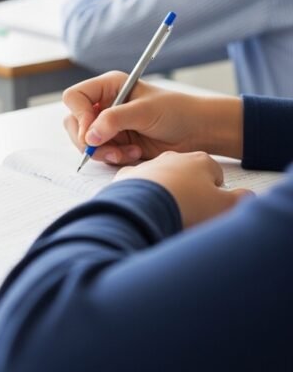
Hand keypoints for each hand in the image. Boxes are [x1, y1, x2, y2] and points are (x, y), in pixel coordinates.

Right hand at [62, 71, 242, 164]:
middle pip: (73, 123)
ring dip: (103, 152)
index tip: (91, 133)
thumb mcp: (144, 111)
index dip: (79, 116)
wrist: (197, 132)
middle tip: (108, 150)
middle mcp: (103, 104)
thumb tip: (88, 137)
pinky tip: (133, 154)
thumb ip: (114, 120)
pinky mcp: (114, 142)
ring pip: (84, 142)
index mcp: (108, 87)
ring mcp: (107, 125)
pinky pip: (99, 154)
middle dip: (88, 140)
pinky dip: (113, 158)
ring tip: (127, 153)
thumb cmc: (176, 112)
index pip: (74, 98)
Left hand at [114, 151, 251, 228]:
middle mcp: (172, 158)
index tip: (211, 206)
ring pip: (161, 178)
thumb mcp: (225, 206)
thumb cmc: (186, 206)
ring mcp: (147, 166)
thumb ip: (240, 199)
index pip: (215, 173)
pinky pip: (137, 185)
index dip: (216, 192)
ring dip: (164, 192)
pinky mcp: (126, 178)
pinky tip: (143, 209)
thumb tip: (245, 196)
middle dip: (190, 191)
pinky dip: (140, 195)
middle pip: (187, 174)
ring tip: (166, 213)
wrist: (143, 209)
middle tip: (190, 211)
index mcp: (200, 161)